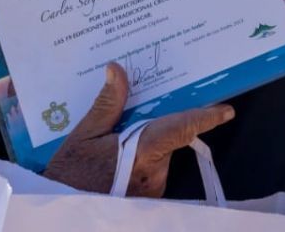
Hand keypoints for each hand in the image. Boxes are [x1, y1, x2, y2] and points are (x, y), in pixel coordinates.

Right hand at [43, 63, 234, 195]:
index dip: (205, 117)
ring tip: (113, 143)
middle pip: (167, 139)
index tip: (226, 110)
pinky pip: (150, 172)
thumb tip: (117, 70)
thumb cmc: (70, 176)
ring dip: (145, 147)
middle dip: (155, 126)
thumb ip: (106, 104)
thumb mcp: (81, 136)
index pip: (180, 128)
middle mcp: (154, 173)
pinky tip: (115, 161)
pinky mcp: (147, 203)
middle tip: (132, 116)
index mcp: (143, 152)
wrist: (58, 215)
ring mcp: (152, 191)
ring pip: (158, 157)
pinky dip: (139, 163)